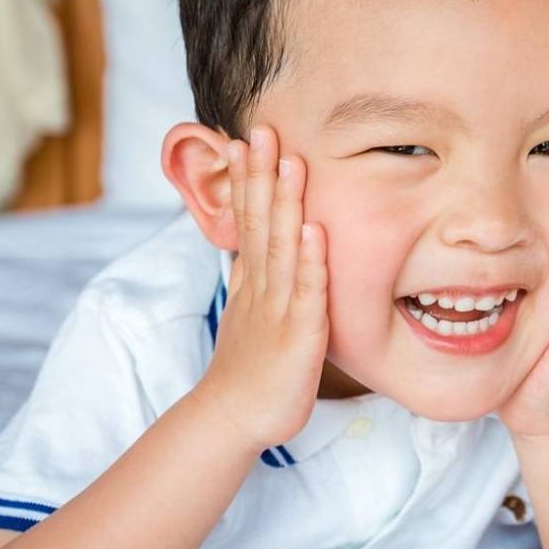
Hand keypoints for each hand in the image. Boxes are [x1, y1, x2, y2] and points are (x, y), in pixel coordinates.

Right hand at [199, 124, 329, 449]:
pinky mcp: (299, 334)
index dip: (249, 180)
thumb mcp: (247, 314)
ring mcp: (278, 308)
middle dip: (262, 176)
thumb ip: (252, 279)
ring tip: (290, 163)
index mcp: (253, 281)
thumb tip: (251, 247)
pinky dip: (311, 260)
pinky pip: (308, 292)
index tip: (247, 140)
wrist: (233, 419)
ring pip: (283, 248)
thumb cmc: (247, 370)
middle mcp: (262, 287)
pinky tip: (315, 229)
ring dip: (286, 204)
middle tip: (263, 129)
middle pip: (261, 222)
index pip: (249, 220)